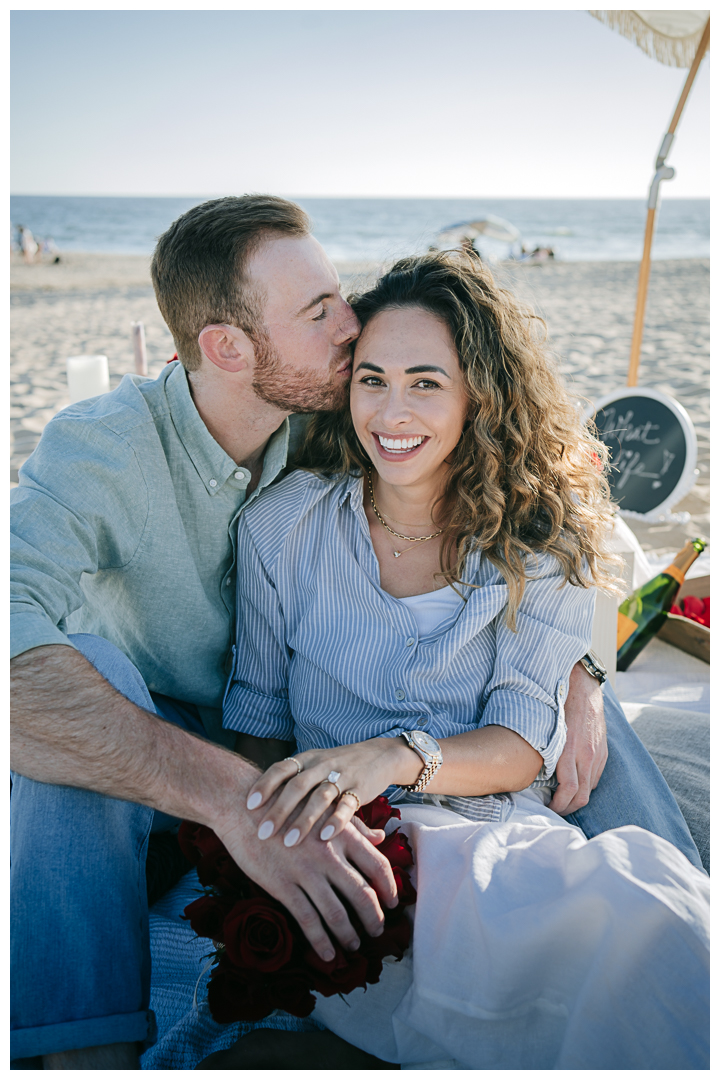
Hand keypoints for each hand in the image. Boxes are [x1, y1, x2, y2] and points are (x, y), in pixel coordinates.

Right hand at [215, 810, 397, 962]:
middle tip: (378, 930)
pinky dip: (321, 941)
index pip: (378, 865)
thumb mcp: (324, 810)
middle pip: (363, 894)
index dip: (390, 887)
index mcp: (342, 834)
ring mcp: (306, 872)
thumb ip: (355, 827)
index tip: (393, 902)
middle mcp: (329, 854)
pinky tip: (327, 953)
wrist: (244, 805)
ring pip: (337, 913)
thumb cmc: (286, 805)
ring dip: (349, 934)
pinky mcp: (283, 885)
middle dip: (375, 918)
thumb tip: (381, 839)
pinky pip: (308, 920)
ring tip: (353, 945)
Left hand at [246, 738, 416, 846]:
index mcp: (307, 758)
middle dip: (279, 810)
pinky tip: (325, 836)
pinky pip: (347, 805)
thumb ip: (291, 781)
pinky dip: (336, 821)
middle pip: (297, 786)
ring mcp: (342, 776)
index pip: (281, 768)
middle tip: (263, 833)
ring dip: (304, 820)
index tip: (249, 805)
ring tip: (289, 842)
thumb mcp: (313, 765)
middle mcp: (322, 765)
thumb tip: (257, 803)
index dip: (264, 785)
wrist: (379, 755)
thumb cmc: (336, 767)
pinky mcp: (360, 788)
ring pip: (320, 797)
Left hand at [549, 661, 607, 814]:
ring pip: (590, 788)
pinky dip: (585, 783)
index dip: (559, 805)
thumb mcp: (546, 727)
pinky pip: (596, 776)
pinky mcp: (603, 751)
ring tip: (562, 796)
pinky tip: (574, 780)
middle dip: (568, 808)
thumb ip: (544, 751)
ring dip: (577, 797)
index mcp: (570, 750)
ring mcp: (598, 754)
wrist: (583, 686)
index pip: (569, 791)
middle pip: (582, 796)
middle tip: (555, 808)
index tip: (549, 806)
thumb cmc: (558, 704)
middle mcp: (587, 755)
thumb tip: (530, 772)